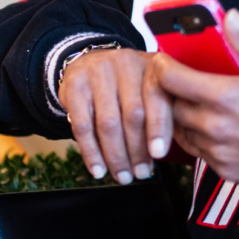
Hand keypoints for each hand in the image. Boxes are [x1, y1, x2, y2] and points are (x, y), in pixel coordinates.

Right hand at [58, 48, 170, 183]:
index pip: (158, 97)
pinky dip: (91, 152)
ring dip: (115, 156)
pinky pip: (82, 125)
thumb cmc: (130, 84)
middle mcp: (125, 64)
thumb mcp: (151, 86)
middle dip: (137, 150)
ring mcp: (98, 72)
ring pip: (108, 123)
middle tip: (140, 174)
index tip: (159, 154)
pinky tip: (98, 169)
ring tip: (123, 176)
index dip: (159, 127)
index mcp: (152, 65)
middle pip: (133, 114)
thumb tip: (161, 152)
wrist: (90, 62)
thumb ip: (163, 110)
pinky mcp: (74, 85)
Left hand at [148, 9, 238, 189]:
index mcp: (227, 96)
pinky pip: (198, 153)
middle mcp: (216, 127)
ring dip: (182, 117)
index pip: (173, 80)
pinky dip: (199, 139)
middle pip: (171, 107)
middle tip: (180, 82)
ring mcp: (219, 152)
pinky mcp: (226, 170)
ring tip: (197, 104)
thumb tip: (230, 17)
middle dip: (171, 93)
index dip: (163, 67)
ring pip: (181, 132)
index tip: (164, 60)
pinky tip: (214, 127)